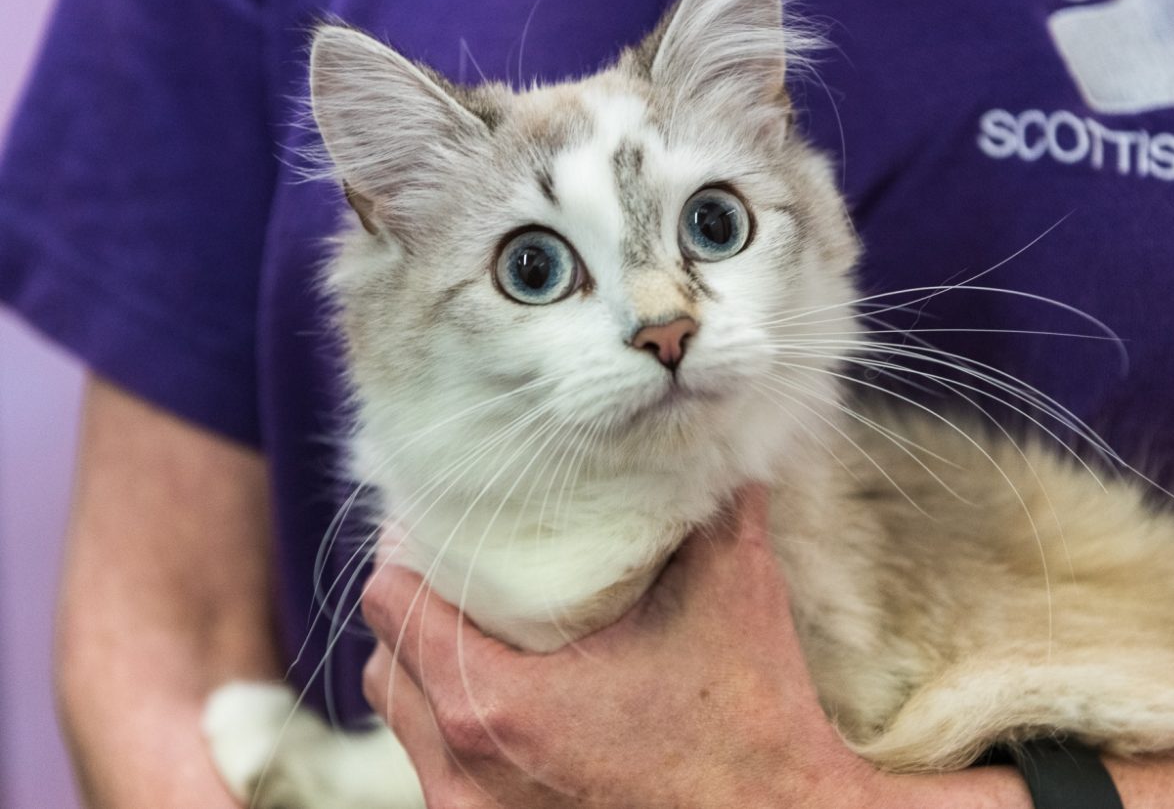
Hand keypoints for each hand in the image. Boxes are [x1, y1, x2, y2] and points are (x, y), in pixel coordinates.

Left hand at [360, 485, 882, 808]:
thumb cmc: (751, 722)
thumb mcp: (731, 588)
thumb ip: (711, 500)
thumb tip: (707, 438)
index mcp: (495, 702)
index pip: (389, 603)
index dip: (411, 552)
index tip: (448, 527)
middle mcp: (466, 771)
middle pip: (385, 664)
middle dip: (419, 610)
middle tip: (466, 571)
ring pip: (408, 724)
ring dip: (434, 670)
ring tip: (488, 633)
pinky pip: (440, 770)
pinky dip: (459, 725)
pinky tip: (519, 697)